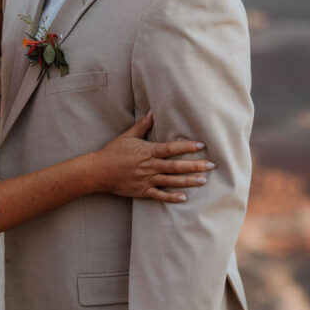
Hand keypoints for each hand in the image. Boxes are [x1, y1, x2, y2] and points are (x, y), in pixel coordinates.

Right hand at [91, 112, 214, 202]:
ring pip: (171, 181)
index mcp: (148, 152)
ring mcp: (146, 180)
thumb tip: (153, 111)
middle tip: (211, 165)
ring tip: (203, 181)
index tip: (201, 145)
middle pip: (176, 166)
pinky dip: (171, 197)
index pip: (171, 149)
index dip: (187, 147)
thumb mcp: (127, 136)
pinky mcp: (142, 191)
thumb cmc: (113, 152)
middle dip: (195, 166)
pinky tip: (184, 198)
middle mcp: (149, 166)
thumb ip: (142, 125)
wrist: (98, 171)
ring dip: (188, 181)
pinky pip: (159, 195)